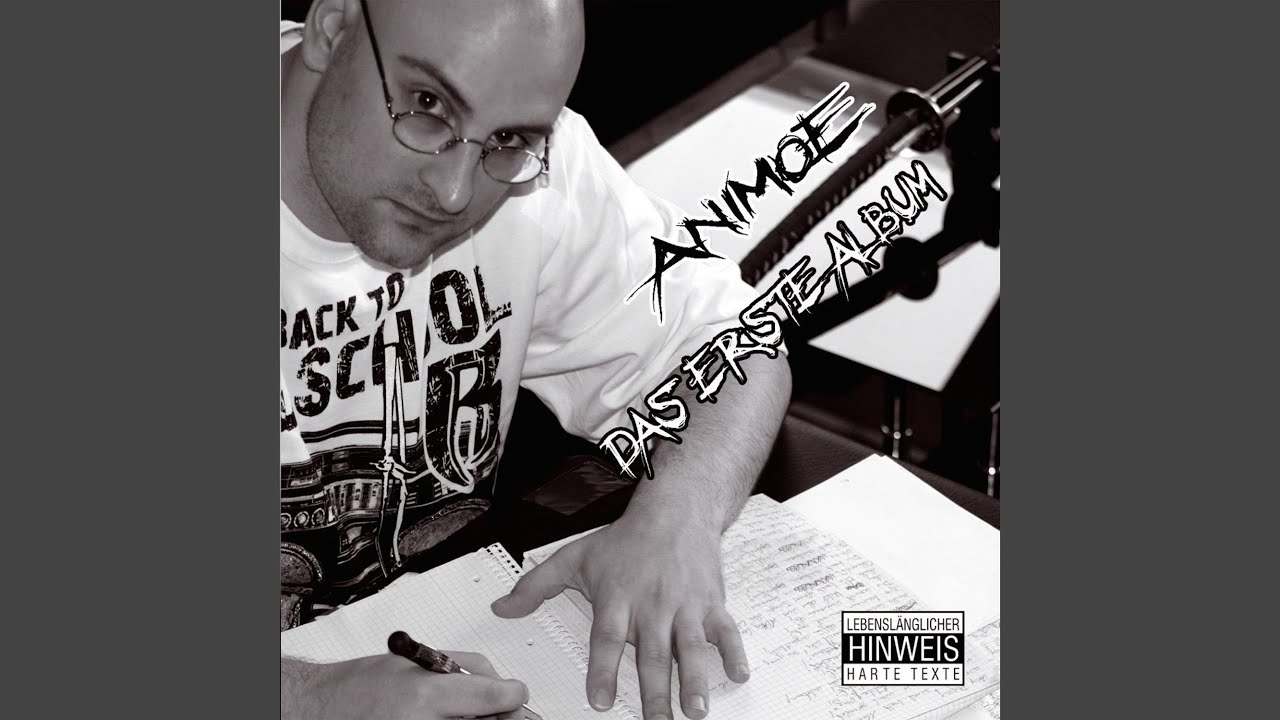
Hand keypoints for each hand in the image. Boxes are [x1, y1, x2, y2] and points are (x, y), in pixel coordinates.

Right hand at [282, 650, 528, 719]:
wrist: (326, 707)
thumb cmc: (363, 685)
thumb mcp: (417, 661)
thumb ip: (464, 668)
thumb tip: (499, 682)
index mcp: (427, 696)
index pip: (497, 698)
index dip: (513, 694)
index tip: (516, 692)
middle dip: (497, 712)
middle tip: (493, 705)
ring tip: (455, 710)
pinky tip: (445, 719)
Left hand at [492, 513, 748, 719]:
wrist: (675, 510)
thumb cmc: (623, 540)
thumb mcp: (574, 558)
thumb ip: (536, 587)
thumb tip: (501, 609)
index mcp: (618, 599)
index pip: (607, 639)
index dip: (604, 670)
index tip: (601, 701)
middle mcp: (652, 605)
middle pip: (653, 654)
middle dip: (656, 692)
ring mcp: (685, 605)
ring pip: (691, 647)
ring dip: (695, 681)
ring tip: (697, 711)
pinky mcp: (711, 603)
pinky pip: (726, 630)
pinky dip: (734, 652)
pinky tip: (740, 676)